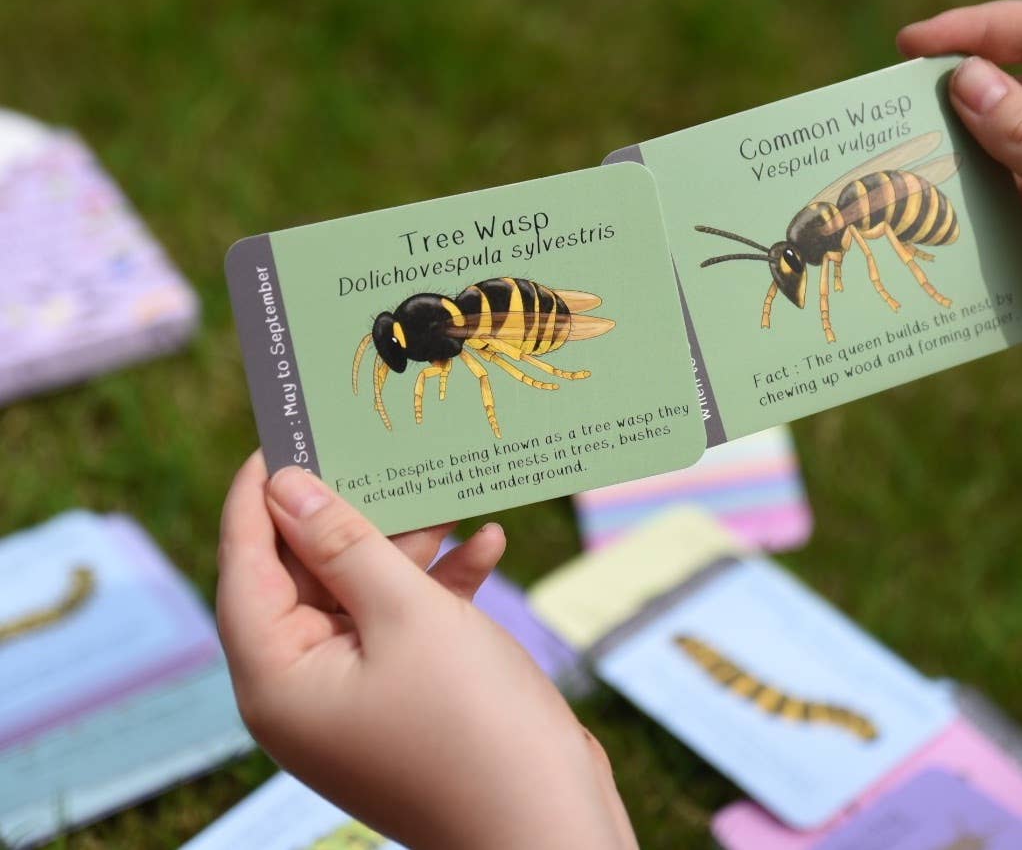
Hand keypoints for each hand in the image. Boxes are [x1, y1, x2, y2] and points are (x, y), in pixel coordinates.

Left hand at [217, 452, 636, 849]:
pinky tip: (487, 545)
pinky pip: (405, 629)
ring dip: (407, 549)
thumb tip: (285, 487)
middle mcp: (304, 691)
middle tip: (374, 454)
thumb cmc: (472, 723)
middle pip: (307, 579)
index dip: (257, 499)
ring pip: (364, 598)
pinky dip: (439, 589)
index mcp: (277, 678)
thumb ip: (344, 543)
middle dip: (349, 517)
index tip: (282, 438)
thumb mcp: (407, 614)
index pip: (245, 567)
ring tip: (444, 496)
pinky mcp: (404, 702)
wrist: (549, 825)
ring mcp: (356, 700)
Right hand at [899, 0, 1021, 412]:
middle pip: (1018, 91)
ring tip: (901, 170)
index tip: (913, 44)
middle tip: (892, 114)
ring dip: (956, 160)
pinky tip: (930, 218)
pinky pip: (1002, 204)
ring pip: (1003, 151)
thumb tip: (962, 79)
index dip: (981, 30)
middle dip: (956, 102)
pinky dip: (967, 209)